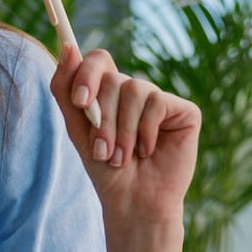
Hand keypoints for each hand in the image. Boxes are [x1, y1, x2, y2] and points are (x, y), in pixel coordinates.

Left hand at [49, 44, 199, 228]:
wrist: (133, 202)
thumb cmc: (106, 170)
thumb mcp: (78, 129)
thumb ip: (66, 90)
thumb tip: (67, 48)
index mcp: (110, 92)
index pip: (98, 61)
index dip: (87, 72)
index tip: (80, 101)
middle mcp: (136, 91)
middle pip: (112, 78)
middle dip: (102, 118)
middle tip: (103, 151)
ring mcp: (160, 99)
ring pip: (134, 89)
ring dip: (122, 130)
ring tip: (122, 158)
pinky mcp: (184, 111)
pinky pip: (157, 103)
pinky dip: (146, 131)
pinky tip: (148, 152)